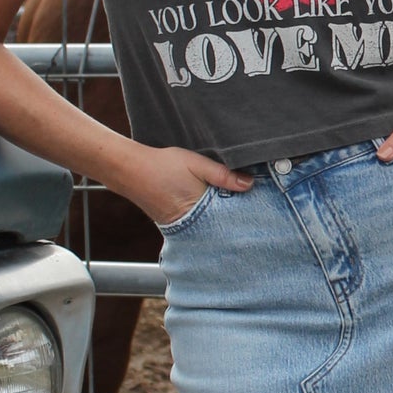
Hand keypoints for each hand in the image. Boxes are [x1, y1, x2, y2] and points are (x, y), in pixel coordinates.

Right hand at [125, 146, 254, 226]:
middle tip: (257, 213)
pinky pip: (201, 225)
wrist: (130, 170)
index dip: (246, 214)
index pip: (231, 220)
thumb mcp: (195, 163)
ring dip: (225, 219)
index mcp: (200, 212)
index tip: (262, 210)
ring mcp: (184, 228)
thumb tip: (249, 184)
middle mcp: (192, 226)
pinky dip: (211, 218)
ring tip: (240, 210)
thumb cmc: (162, 165)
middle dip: (238, 220)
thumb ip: (223, 174)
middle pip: (224, 227)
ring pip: (213, 227)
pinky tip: (219, 209)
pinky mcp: (178, 225)